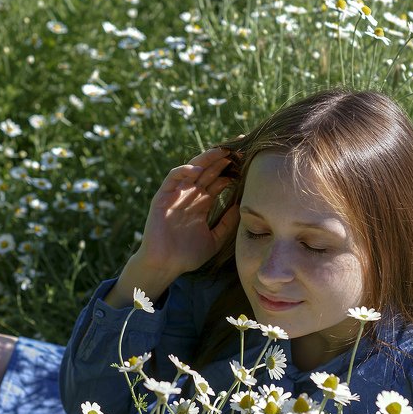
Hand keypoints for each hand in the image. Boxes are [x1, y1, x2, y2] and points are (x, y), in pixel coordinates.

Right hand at [135, 147, 239, 276]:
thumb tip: (242, 207)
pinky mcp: (163, 196)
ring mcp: (177, 194)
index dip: (233, 171)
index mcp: (202, 203)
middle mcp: (191, 195)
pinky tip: (197, 169)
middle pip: (209, 170)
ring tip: (223, 151)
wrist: (165, 265)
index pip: (219, 180)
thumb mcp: (215, 239)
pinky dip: (184, 170)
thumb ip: (228, 224)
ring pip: (193, 168)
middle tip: (241, 148)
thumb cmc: (188, 255)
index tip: (249, 164)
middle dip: (224, 158)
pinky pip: (173, 177)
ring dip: (207, 158)